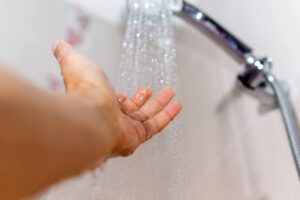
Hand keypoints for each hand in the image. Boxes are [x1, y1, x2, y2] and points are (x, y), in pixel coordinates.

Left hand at [52, 40, 181, 156]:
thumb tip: (59, 45)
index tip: (127, 92)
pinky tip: (177, 106)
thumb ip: (68, 55)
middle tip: (151, 91)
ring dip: (160, 105)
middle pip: (132, 110)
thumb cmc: (84, 93)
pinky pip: (156, 126)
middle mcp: (112, 119)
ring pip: (147, 117)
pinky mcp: (137, 136)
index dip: (121, 96)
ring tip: (171, 93)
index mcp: (99, 103)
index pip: (113, 101)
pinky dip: (168, 115)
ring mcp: (125, 129)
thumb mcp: (75, 64)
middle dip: (144, 99)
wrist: (91, 120)